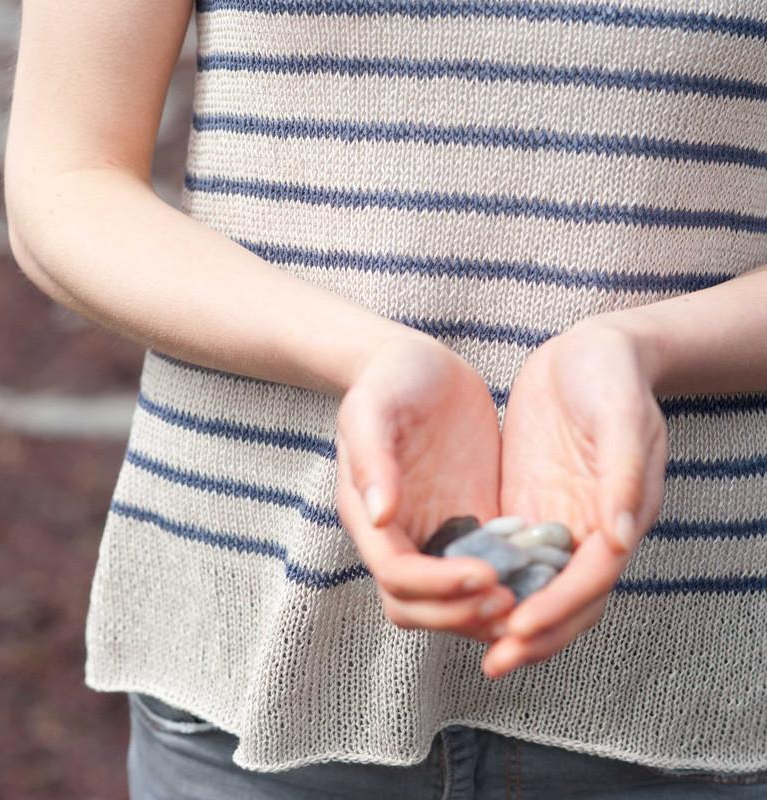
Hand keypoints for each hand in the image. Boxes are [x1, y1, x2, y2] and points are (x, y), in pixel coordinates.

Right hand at [335, 331, 517, 639]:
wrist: (417, 364)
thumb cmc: (388, 379)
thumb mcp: (371, 408)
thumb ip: (371, 459)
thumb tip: (381, 518)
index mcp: (370, 516)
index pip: (397, 576)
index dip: (437, 587)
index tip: (484, 573)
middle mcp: (401, 534)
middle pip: (419, 606)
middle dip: (460, 613)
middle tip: (509, 600)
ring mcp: (436, 531)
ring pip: (451, 600)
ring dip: (483, 611)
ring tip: (528, 599)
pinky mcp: (469, 521)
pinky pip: (486, 569)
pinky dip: (507, 584)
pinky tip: (541, 574)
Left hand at [482, 319, 667, 677]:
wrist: (588, 351)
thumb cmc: (610, 375)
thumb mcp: (621, 413)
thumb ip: (621, 473)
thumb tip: (616, 538)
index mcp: (620, 512)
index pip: (591, 580)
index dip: (558, 609)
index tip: (519, 630)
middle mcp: (590, 526)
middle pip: (566, 599)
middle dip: (534, 634)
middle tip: (494, 661)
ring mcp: (559, 517)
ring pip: (538, 587)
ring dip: (511, 619)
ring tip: (475, 645)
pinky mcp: (530, 503)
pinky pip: (514, 556)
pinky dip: (496, 582)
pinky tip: (460, 595)